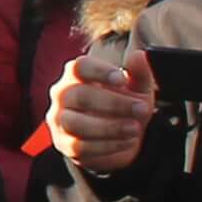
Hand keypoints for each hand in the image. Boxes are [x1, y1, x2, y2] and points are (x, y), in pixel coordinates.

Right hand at [48, 45, 159, 174]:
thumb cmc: (124, 107)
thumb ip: (139, 73)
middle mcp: (62, 94)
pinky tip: (126, 141)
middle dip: (114, 103)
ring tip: (134, 128)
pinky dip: (107, 145)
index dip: (99, 72)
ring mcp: (59, 120)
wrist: (118, 139)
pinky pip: (80, 146)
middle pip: (79, 95)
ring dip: (109, 127)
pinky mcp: (64, 144)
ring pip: (76, 123)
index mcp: (77, 75)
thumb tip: (138, 55)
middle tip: (142, 109)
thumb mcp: (138, 90)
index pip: (79, 67)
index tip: (123, 79)